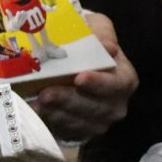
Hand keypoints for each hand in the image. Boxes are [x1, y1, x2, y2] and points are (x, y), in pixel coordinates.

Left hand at [29, 12, 134, 143]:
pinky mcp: (82, 132)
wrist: (79, 61)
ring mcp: (99, 122)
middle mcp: (116, 105)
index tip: (79, 78)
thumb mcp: (98, 29)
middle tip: (46, 93)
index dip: (99, 83)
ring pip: (79, 121)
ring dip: (56, 112)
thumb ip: (102, 34)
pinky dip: (52, 121)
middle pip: (94, 107)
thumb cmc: (91, 43)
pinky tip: (37, 111)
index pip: (116, 85)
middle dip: (68, 100)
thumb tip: (108, 47)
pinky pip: (68, 130)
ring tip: (36, 101)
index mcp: (125, 79)